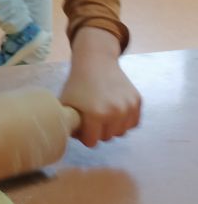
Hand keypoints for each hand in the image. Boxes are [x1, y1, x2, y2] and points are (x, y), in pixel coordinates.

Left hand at [60, 28, 140, 147]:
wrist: (96, 61)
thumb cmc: (78, 84)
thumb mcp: (66, 104)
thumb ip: (67, 125)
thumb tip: (65, 140)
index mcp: (96, 114)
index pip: (91, 142)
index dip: (84, 134)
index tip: (81, 123)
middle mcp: (115, 112)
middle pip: (107, 138)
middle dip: (98, 131)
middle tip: (91, 117)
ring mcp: (128, 106)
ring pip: (121, 132)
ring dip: (112, 127)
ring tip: (103, 113)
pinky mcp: (137, 101)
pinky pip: (132, 123)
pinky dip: (124, 121)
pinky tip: (115, 110)